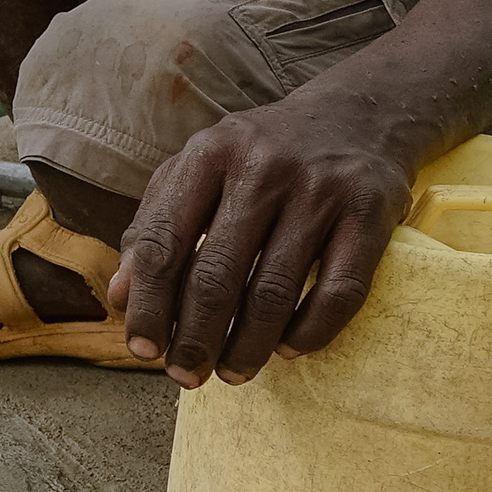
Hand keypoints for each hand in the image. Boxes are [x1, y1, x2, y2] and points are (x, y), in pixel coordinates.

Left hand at [106, 95, 413, 387]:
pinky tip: (288, 349)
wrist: (360, 114)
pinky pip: (339, 291)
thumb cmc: (262, 155)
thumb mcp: (199, 170)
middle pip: (216, 274)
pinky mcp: (371, 213)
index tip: (142, 351)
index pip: (164, 241)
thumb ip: (155, 224)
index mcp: (209, 154)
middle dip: (195, 338)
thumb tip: (121, 296)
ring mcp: (320, 190)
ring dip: (248, 346)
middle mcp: (263, 168)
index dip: (148, 304)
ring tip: (232, 373)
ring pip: (274, 291)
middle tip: (186, 377)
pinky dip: (310, 331)